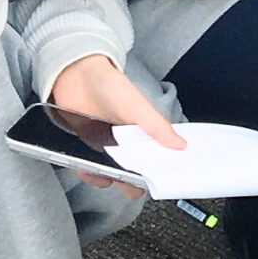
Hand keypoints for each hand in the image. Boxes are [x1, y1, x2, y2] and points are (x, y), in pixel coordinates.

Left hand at [47, 54, 185, 190]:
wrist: (76, 76)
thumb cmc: (111, 86)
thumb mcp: (139, 107)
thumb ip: (158, 127)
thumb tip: (181, 145)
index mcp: (142, 134)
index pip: (154, 160)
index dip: (157, 172)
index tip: (159, 180)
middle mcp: (125, 144)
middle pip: (133, 173)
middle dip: (133, 182)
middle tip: (132, 181)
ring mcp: (104, 148)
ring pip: (110, 174)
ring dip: (111, 179)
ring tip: (111, 176)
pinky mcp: (84, 150)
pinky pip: (87, 170)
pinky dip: (89, 174)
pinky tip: (92, 172)